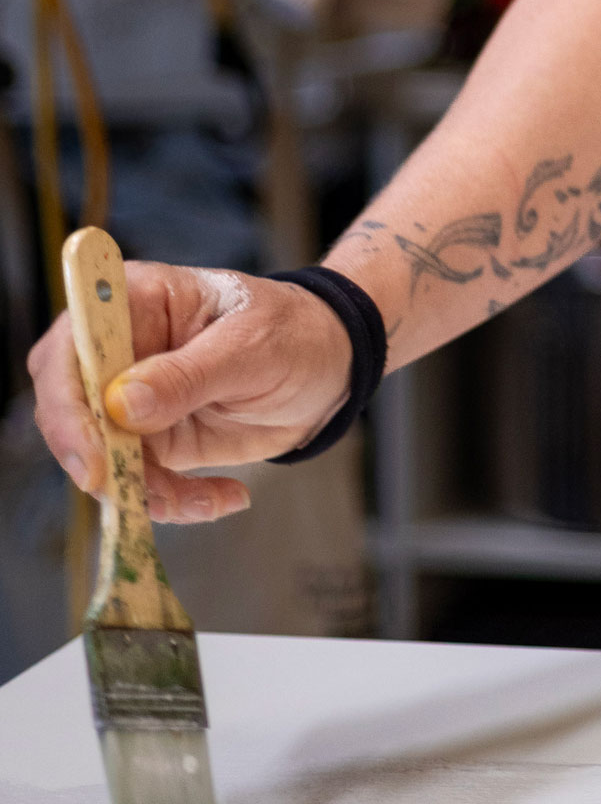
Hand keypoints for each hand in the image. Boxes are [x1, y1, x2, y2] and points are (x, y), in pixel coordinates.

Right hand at [28, 262, 352, 520]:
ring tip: (207, 499)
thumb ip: (187, 375)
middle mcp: (121, 351)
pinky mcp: (153, 440)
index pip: (72, 346)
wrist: (331, 368)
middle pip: (68, 409)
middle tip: (131, 493)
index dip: (66, 401)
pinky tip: (226, 497)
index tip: (94, 451)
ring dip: (143, 491)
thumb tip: (119, 406)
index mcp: (136, 301)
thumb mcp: (251, 347)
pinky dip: (172, 501)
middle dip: (94, 459)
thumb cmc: (294, 332)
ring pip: (101, 457)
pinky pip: (140, 482)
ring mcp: (132, 400)